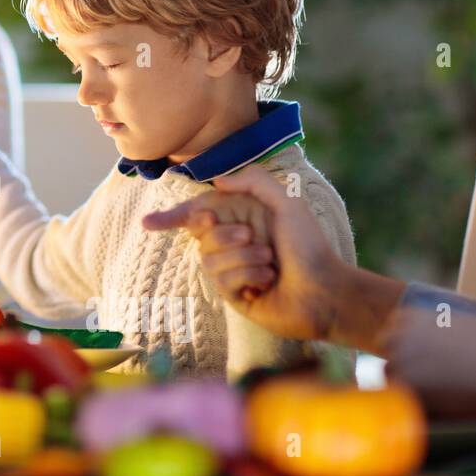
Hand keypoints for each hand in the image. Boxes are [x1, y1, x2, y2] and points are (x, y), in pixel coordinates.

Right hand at [141, 165, 401, 351]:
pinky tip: (268, 282)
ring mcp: (231, 270)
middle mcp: (232, 243)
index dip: (171, 218)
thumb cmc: (310, 246)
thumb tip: (218, 180)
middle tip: (254, 238)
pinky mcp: (234, 294)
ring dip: (245, 258)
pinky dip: (248, 276)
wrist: (326, 290)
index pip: (198, 214)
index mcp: (241, 218)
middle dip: (226, 235)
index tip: (148, 223)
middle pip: (202, 235)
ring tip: (270, 264)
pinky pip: (222, 280)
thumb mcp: (287, 203)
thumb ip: (255, 181)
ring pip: (210, 259)